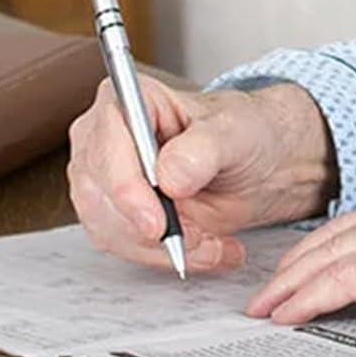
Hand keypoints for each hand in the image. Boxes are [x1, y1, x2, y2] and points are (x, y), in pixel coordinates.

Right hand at [68, 78, 335, 273]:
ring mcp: (103, 176)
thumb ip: (203, 149)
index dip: (126, 190)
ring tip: (212, 242)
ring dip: (161, 249)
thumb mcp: (235, 133)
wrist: (257, 163)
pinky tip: (202, 247)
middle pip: (98, 194)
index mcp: (129, 100)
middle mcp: (105, 136)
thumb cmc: (243, 132)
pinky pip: (122, 246)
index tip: (157, 225)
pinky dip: (163, 256)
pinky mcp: (112, 212)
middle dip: (149, 230)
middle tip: (202, 240)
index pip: (106, 147)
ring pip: (107, 228)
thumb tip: (169, 175)